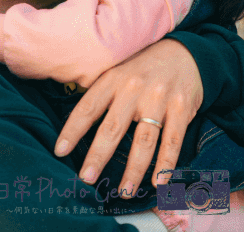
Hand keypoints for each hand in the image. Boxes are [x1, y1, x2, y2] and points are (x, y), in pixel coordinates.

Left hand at [54, 38, 202, 196]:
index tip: (59, 151)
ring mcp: (160, 98)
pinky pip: (173, 141)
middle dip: (98, 156)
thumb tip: (72, 123)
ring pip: (144, 140)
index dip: (72, 130)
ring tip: (124, 191)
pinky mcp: (182, 108)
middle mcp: (134, 88)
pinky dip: (166, 165)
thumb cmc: (142, 67)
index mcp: (113, 79)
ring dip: (134, 170)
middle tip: (86, 178)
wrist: (184, 52)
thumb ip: (100, 92)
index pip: (88, 107)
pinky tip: (158, 183)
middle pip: (113, 128)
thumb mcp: (117, 70)